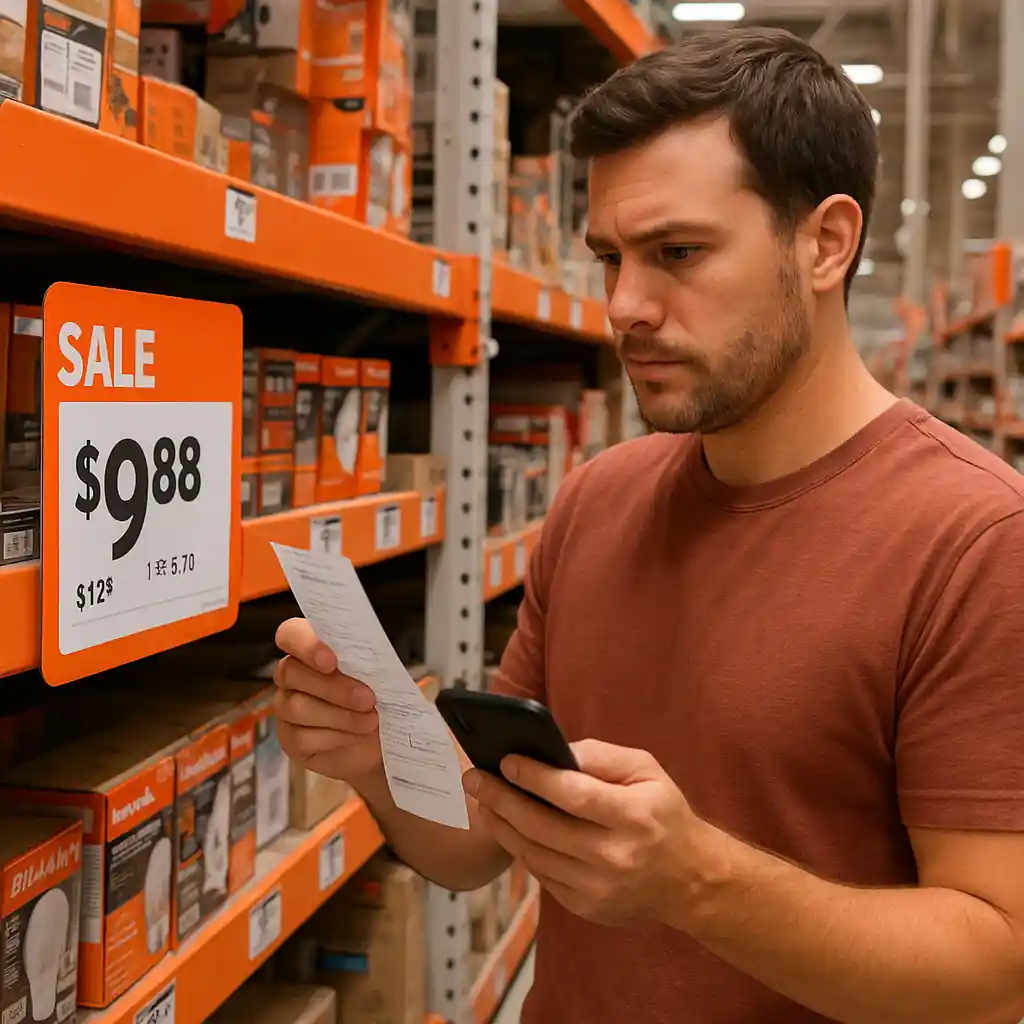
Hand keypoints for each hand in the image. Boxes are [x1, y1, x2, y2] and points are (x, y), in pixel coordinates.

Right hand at [273, 617, 382, 785]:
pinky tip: (357, 735)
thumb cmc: (378, 698)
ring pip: (298, 707)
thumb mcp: (381, 676)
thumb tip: (375, 659)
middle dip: (334, 687)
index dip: (306, 644)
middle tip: (368, 699)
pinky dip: (336, 737)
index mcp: (311, 648)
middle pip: (292, 672)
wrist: (380, 741)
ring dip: (340, 715)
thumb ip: (370, 662)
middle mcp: (292, 675)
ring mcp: (286, 707)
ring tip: (370, 720)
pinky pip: (302, 737)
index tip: (331, 661)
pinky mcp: (290, 739)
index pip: (290, 634)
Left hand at [466, 739, 712, 927]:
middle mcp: (615, 857)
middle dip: (502, 799)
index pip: (574, 795)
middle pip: (543, 826)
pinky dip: (520, 848)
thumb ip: (601, 756)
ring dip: (502, 825)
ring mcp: (598, 888)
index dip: (535, 777)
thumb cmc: (663, 813)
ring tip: (482, 801)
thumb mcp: (646, 770)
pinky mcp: (586, 907)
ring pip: (534, 853)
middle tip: (474, 778)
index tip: (505, 760)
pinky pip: (541, 874)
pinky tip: (507, 828)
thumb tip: (553, 749)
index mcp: (634, 817)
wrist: (689, 879)